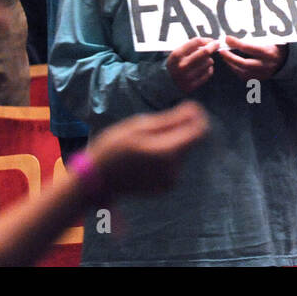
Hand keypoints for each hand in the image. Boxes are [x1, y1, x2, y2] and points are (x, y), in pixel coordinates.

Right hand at [86, 101, 208, 195]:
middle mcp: (174, 170)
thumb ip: (171, 119)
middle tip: (154, 125)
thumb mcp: (140, 126)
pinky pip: (173, 164)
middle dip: (180, 129)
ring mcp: (170, 181)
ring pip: (181, 152)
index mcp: (169, 153)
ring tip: (145, 142)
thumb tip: (195, 109)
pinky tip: (145, 155)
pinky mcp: (165, 187)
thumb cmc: (113, 147)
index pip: (200, 131)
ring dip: (171, 142)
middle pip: (190, 141)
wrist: (96, 179)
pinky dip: (165, 156)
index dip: (197, 117)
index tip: (186, 108)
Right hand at [166, 37, 219, 92]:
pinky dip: (209, 69)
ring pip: (208, 62)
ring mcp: (187, 76)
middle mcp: (182, 65)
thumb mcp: (178, 52)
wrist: (165, 83)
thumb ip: (192, 46)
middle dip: (213, 47)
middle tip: (217, 45)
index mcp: (177, 55)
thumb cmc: (175, 64)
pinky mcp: (192, 86)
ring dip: (209, 60)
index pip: (196, 42)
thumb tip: (210, 42)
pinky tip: (204, 69)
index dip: (207, 40)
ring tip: (204, 61)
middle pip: (204, 52)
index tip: (213, 40)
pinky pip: (208, 73)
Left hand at [218, 35, 287, 80]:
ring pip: (242, 72)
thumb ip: (263, 33)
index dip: (237, 43)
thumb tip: (249, 23)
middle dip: (230, 57)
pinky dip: (235, 69)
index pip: (249, 48)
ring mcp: (262, 74)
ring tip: (223, 55)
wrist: (285, 61)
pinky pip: (244, 76)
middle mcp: (265, 66)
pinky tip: (230, 62)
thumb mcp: (273, 38)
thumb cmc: (276, 46)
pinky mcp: (258, 79)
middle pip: (244, 63)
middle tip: (221, 50)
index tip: (227, 38)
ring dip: (230, 63)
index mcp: (268, 53)